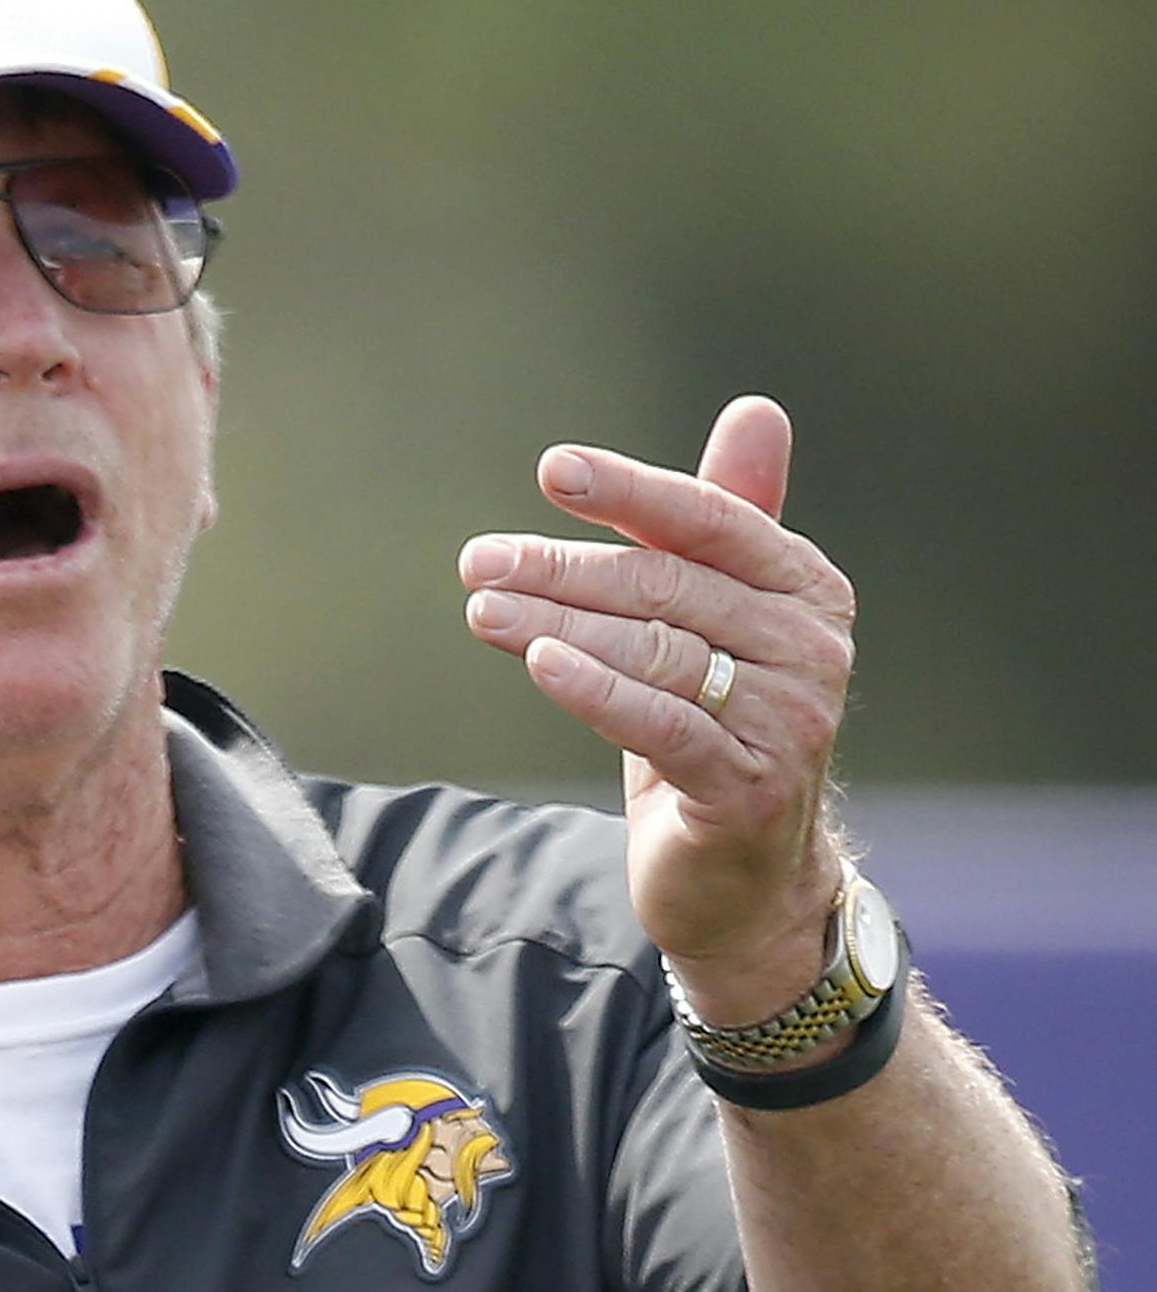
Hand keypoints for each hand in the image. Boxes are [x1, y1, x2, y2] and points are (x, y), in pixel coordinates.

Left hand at [458, 396, 855, 1023]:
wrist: (745, 880)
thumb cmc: (718, 730)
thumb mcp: (718, 625)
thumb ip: (724, 525)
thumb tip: (756, 411)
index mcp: (807, 590)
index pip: (710, 520)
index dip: (630, 490)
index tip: (551, 469)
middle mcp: (813, 648)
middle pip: (666, 587)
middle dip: (561, 568)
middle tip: (477, 560)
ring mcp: (789, 720)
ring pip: (652, 651)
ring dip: (555, 623)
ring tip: (480, 608)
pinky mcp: (747, 787)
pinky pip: (658, 723)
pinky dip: (592, 689)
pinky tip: (537, 660)